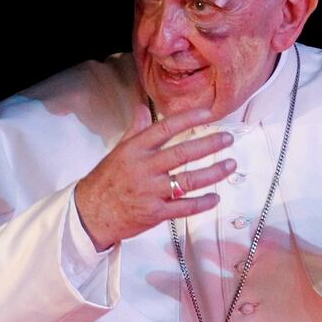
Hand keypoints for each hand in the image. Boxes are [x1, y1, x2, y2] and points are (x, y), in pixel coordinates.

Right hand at [75, 106, 235, 250]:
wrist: (90, 213)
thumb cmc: (105, 181)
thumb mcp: (118, 151)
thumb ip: (135, 130)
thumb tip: (142, 107)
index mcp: (135, 150)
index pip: (165, 128)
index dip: (188, 119)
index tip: (208, 114)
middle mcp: (144, 168)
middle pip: (182, 153)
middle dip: (209, 145)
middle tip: (228, 139)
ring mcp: (151, 192)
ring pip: (188, 180)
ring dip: (213, 173)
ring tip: (230, 164)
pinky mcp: (155, 213)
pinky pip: (184, 207)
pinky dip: (202, 203)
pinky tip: (215, 198)